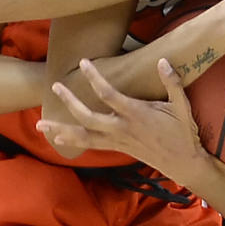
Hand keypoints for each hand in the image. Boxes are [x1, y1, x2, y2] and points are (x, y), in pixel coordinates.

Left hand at [39, 57, 203, 180]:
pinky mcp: (118, 148)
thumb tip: (162, 61)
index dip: (94, 77)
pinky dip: (73, 140)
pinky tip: (59, 137)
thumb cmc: (183, 134)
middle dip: (69, 102)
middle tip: (55, 87)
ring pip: (84, 136)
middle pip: (88, 117)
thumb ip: (172, 83)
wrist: (184, 163)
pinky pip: (91, 145)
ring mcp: (118, 141)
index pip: (108, 94)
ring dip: (61, 129)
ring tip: (40, 125)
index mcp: (136, 114)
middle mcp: (123, 129)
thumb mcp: (182, 105)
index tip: (83, 63)